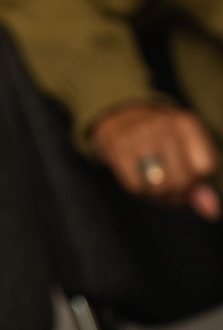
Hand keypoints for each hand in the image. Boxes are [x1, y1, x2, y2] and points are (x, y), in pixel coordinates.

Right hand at [91, 102, 219, 218]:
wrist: (118, 117)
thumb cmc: (160, 139)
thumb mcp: (186, 151)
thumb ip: (200, 182)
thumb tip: (212, 212)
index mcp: (186, 123)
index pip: (205, 167)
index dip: (198, 181)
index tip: (190, 178)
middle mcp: (163, 125)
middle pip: (182, 180)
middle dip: (178, 194)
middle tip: (172, 192)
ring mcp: (139, 136)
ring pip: (158, 186)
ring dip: (159, 197)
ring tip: (157, 190)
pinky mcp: (118, 147)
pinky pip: (136, 186)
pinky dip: (141, 192)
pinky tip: (141, 184)